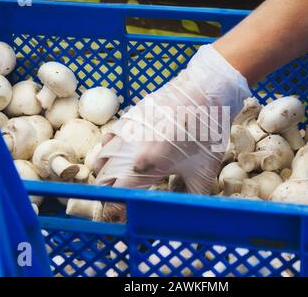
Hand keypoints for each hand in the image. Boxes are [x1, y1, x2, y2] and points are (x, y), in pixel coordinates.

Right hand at [93, 44, 250, 221]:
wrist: (206, 93)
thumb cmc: (206, 134)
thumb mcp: (203, 171)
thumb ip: (191, 196)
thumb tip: (185, 214)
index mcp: (147, 168)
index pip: (118, 195)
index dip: (116, 208)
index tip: (120, 214)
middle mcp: (129, 150)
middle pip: (104, 178)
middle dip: (108, 192)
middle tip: (119, 198)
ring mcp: (126, 131)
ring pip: (101, 157)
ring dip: (105, 171)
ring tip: (116, 178)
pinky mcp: (128, 116)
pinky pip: (108, 136)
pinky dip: (107, 149)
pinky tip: (117, 153)